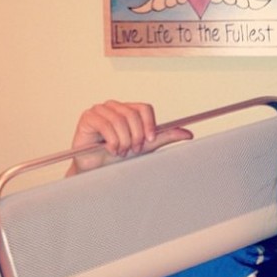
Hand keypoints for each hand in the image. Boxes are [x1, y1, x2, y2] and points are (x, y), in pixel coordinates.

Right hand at [66, 100, 192, 174]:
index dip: (149, 124)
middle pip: (133, 114)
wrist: (97, 170)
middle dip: (136, 136)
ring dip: (123, 140)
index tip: (149, 140)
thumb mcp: (146, 146)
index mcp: (128, 109)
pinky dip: (111, 140)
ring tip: (121, 151)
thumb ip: (165, 137)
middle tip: (132, 149)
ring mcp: (100, 110)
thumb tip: (188, 133)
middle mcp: (114, 106)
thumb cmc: (118, 156)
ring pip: (120, 119)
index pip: (145, 108)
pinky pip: (105, 124)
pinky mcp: (88, 117)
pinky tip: (110, 149)